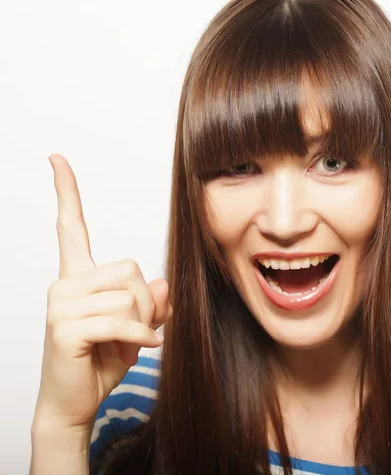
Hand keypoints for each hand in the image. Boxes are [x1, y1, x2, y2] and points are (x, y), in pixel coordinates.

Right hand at [33, 153, 171, 429]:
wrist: (74, 403)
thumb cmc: (101, 361)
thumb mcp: (135, 328)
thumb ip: (151, 303)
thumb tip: (162, 282)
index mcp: (77, 278)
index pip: (70, 228)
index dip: (66, 193)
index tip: (57, 159)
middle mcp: (64, 284)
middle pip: (129, 269)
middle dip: (146, 301)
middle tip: (140, 328)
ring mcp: (60, 304)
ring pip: (129, 296)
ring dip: (143, 322)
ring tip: (132, 342)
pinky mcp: (64, 326)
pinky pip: (121, 320)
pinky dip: (141, 337)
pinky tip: (141, 349)